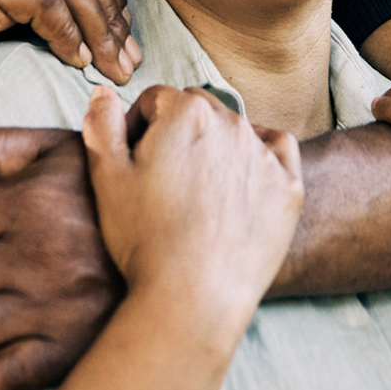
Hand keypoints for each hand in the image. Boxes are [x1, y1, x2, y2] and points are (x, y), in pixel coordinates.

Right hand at [0, 0, 142, 115]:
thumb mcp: (1, 20)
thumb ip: (40, 4)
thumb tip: (107, 19)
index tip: (124, 38)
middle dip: (112, 13)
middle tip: (127, 59)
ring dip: (98, 28)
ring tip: (109, 67)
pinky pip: (44, 0)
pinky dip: (67, 33)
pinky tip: (74, 61)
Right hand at [82, 85, 303, 338]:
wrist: (194, 298)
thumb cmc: (145, 239)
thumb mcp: (106, 177)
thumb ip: (102, 123)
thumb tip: (103, 92)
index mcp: (186, 112)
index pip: (154, 100)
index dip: (137, 127)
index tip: (132, 162)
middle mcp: (231, 122)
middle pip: (196, 108)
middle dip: (178, 130)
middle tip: (163, 178)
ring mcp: (264, 153)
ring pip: (235, 129)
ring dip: (215, 145)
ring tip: (197, 192)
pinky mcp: (288, 186)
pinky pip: (278, 150)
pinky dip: (261, 157)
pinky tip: (241, 183)